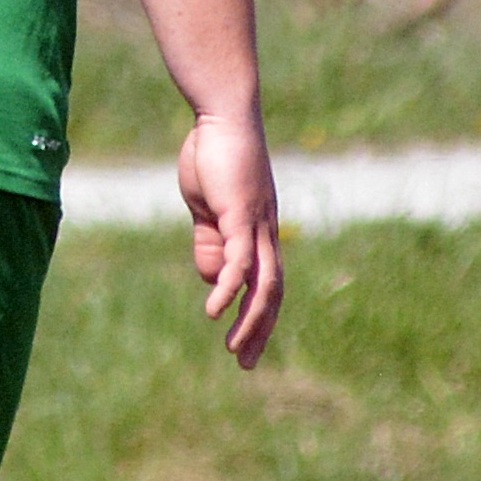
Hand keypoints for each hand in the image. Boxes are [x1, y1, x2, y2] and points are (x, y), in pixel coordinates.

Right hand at [176, 112, 282, 368]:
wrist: (222, 116)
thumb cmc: (213, 155)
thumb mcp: (207, 208)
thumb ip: (210, 242)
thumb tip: (213, 281)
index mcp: (259, 232)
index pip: (267, 284)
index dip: (258, 316)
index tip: (243, 346)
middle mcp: (267, 233)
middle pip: (273, 292)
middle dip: (259, 330)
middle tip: (244, 364)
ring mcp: (257, 225)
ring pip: (264, 284)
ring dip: (251, 320)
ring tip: (233, 348)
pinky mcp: (241, 215)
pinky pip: (240, 261)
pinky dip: (229, 288)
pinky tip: (214, 310)